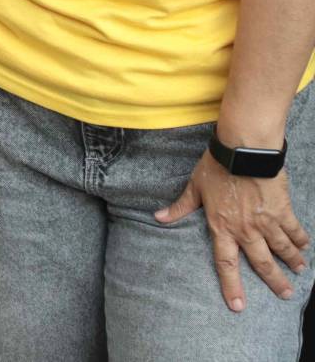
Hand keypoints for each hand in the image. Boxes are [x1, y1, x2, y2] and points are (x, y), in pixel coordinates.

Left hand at [157, 148, 310, 310]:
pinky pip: (295, 231)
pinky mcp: (282, 211)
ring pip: (283, 250)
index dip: (231, 286)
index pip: (225, 264)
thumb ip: (180, 207)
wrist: (243, 152)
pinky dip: (301, 240)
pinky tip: (305, 246)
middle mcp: (246, 230)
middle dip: (275, 282)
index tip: (238, 306)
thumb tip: (158, 217)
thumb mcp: (195, 188)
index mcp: (222, 227)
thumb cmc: (216, 167)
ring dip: (292, 262)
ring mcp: (266, 222)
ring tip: (300, 272)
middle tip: (286, 294)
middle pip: (262, 263)